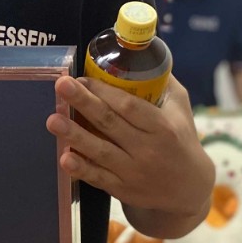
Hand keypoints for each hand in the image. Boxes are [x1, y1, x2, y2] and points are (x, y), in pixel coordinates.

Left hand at [47, 75, 213, 225]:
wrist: (188, 189)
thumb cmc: (182, 140)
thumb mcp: (180, 108)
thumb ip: (163, 84)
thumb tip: (143, 53)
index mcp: (162, 127)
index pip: (129, 106)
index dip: (105, 91)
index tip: (83, 78)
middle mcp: (146, 149)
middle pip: (110, 124)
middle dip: (84, 103)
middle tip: (62, 86)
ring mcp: (133, 171)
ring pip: (100, 151)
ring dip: (75, 135)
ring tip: (53, 120)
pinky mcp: (122, 189)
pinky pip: (98, 178)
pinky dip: (81, 169)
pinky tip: (64, 158)